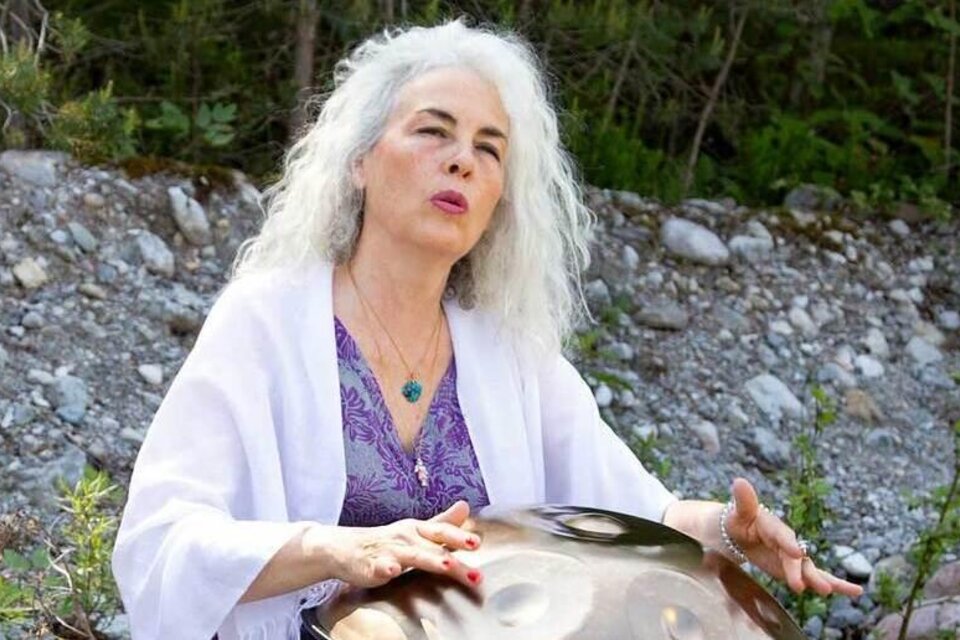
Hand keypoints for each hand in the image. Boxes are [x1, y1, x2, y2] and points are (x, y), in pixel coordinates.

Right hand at [319, 500, 482, 589]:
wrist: (347, 547)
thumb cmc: (388, 541)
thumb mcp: (417, 530)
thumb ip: (443, 522)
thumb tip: (466, 506)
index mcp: (418, 530)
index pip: (442, 532)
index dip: (460, 536)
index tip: (477, 543)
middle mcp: (406, 538)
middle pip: (434, 547)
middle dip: (454, 557)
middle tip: (472, 570)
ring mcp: (389, 551)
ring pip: (412, 556)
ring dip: (429, 559)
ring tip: (446, 566)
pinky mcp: (371, 565)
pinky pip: (379, 566)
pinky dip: (386, 568)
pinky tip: (393, 571)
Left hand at [725, 477, 862, 597]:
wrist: (742, 532)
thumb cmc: (739, 520)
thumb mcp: (739, 512)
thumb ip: (744, 501)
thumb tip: (739, 481)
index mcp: (772, 526)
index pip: (781, 535)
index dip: (788, 543)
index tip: (795, 552)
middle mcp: (788, 540)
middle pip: (794, 557)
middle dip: (797, 569)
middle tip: (800, 584)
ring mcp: (794, 556)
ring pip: (809, 568)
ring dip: (818, 579)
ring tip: (827, 590)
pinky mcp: (797, 569)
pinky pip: (817, 577)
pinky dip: (837, 584)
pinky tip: (856, 591)